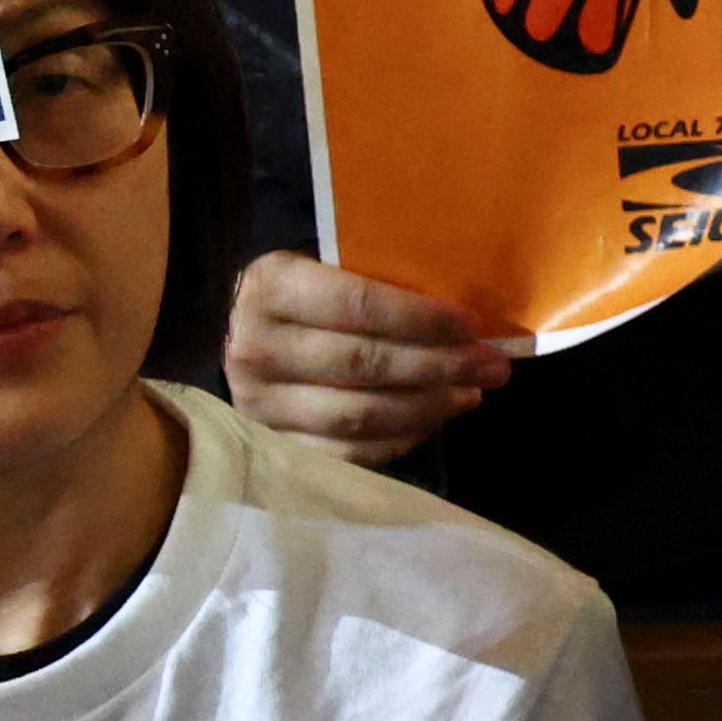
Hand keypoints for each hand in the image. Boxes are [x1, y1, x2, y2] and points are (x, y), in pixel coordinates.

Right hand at [227, 250, 509, 465]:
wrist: (229, 334)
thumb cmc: (299, 294)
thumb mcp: (323, 266)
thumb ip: (375, 281)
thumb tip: (462, 315)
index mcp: (272, 288)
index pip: (358, 305)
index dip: (421, 318)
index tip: (472, 326)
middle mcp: (257, 347)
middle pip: (363, 364)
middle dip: (439, 367)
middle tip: (493, 367)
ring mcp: (258, 403)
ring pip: (358, 414)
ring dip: (427, 407)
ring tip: (470, 394)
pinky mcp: (270, 444)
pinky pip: (346, 454)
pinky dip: (397, 440)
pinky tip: (431, 421)